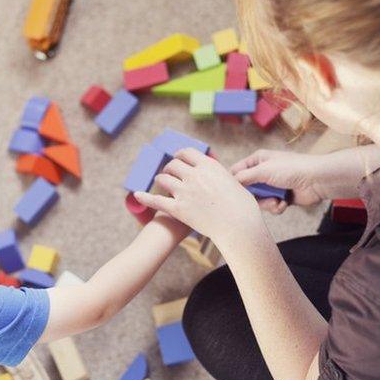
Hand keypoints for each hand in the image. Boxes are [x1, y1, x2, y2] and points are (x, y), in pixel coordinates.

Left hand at [134, 149, 263, 243]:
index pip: (187, 152)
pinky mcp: (178, 209)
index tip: (178, 157)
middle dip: (170, 168)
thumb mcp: (235, 183)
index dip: (180, 154)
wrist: (239, 227)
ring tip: (161, 183)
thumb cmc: (243, 208)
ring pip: (163, 179)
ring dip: (161, 180)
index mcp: (209, 166)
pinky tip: (137, 195)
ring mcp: (185, 192)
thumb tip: (220, 175)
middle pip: (173, 164)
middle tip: (170, 173)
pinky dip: (145, 197)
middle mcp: (194, 175)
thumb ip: (221, 176)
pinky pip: (156, 200)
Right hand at [230, 146, 379, 210]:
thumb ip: (244, 177)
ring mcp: (273, 185)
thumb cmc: (292, 169)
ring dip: (267, 204)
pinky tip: (284, 203)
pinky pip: (271, 206)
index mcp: (258, 160)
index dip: (233, 183)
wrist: (317, 180)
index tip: (229, 194)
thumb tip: (229, 182)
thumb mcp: (263, 170)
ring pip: (259, 200)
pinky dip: (276, 207)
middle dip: (253, 197)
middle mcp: (263, 172)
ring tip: (276, 201)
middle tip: (257, 200)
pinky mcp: (281, 197)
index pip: (236, 171)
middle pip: (247, 189)